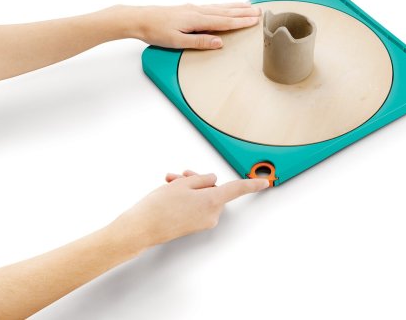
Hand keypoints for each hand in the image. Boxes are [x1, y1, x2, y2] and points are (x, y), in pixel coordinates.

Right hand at [109, 170, 268, 254]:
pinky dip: (186, 197)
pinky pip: (196, 205)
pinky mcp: (194, 225)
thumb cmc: (159, 207)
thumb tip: (211, 182)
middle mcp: (211, 214)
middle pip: (213, 189)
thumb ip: (202, 179)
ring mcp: (202, 222)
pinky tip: (171, 192)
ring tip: (170, 183)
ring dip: (188, 187)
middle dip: (197, 180)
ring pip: (202, 196)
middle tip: (181, 175)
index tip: (263, 183)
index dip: (251, 184)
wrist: (142, 228)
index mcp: (212, 202)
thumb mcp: (183, 184)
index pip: (237, 189)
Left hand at [120, 2, 260, 48]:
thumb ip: (200, 41)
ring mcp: (193, 8)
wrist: (139, 19)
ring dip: (235, 7)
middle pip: (225, 11)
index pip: (224, 21)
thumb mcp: (177, 41)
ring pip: (220, 7)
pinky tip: (225, 6)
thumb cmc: (155, 31)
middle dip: (243, 12)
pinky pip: (212, 6)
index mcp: (196, 19)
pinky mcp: (188, 9)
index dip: (241, 21)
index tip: (255, 20)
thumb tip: (219, 42)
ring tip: (249, 6)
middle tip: (259, 11)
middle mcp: (197, 11)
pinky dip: (223, 5)